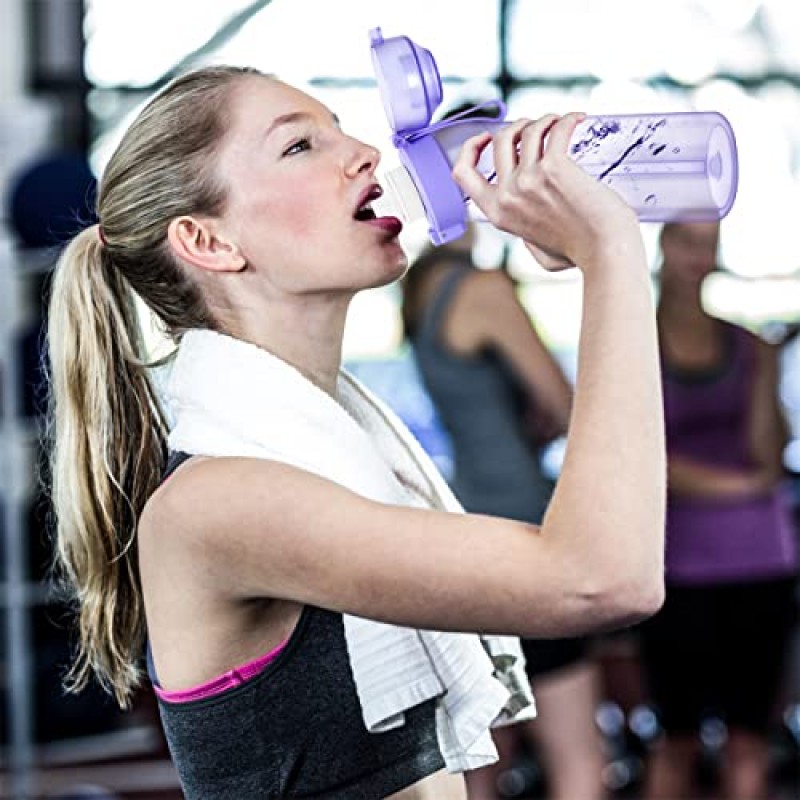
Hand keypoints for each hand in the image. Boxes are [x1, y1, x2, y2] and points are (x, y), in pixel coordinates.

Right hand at [451, 113, 640, 272]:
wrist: (605, 250)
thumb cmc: (580, 253)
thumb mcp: (537, 252)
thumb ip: (527, 238)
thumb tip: (530, 234)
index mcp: (497, 214)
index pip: (463, 173)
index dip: (470, 148)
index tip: (487, 138)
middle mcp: (508, 195)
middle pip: (500, 141)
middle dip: (517, 126)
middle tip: (537, 127)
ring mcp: (529, 180)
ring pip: (529, 130)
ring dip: (546, 120)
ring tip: (561, 123)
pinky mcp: (555, 168)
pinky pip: (557, 129)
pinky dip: (568, 119)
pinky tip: (578, 120)